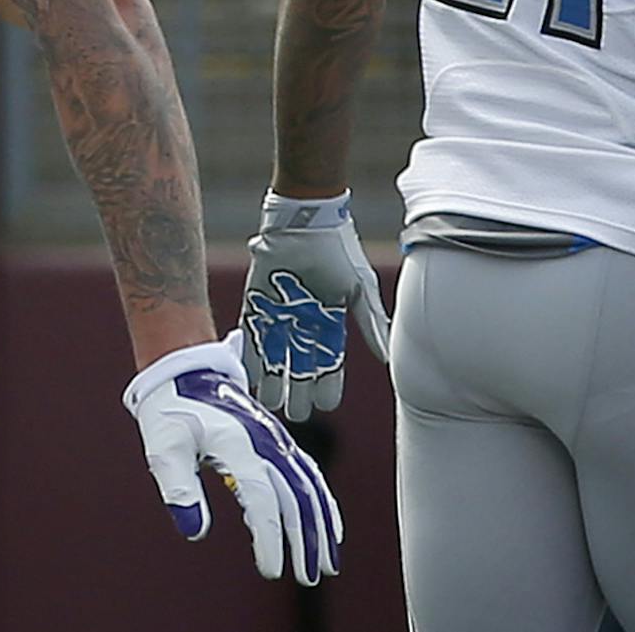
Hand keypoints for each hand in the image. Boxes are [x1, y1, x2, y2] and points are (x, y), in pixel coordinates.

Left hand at [125, 333, 342, 585]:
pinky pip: (308, 473)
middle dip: (307, 538)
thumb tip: (195, 532)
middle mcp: (265, 440)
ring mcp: (275, 439)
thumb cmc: (171, 407)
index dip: (269, 536)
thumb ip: (178, 489)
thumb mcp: (163, 448)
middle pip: (296, 495)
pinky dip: (321, 500)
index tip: (272, 570)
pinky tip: (329, 525)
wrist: (186, 367)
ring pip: (309, 485)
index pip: (262, 497)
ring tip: (329, 561)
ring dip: (321, 523)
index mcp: (239, 442)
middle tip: (310, 576)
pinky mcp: (276, 440)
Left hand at [240, 191, 389, 420]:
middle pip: (301, 366)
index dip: (328, 383)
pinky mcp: (256, 303)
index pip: (329, 362)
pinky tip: (249, 377)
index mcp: (329, 321)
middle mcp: (303, 323)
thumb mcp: (359, 288)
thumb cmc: (337, 251)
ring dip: (273, 380)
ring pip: (275, 357)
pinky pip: (251, 336)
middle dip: (299, 390)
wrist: (305, 219)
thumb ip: (371, 323)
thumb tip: (386, 360)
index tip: (326, 405)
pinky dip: (250, 356)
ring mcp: (278, 314)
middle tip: (297, 415)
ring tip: (272, 405)